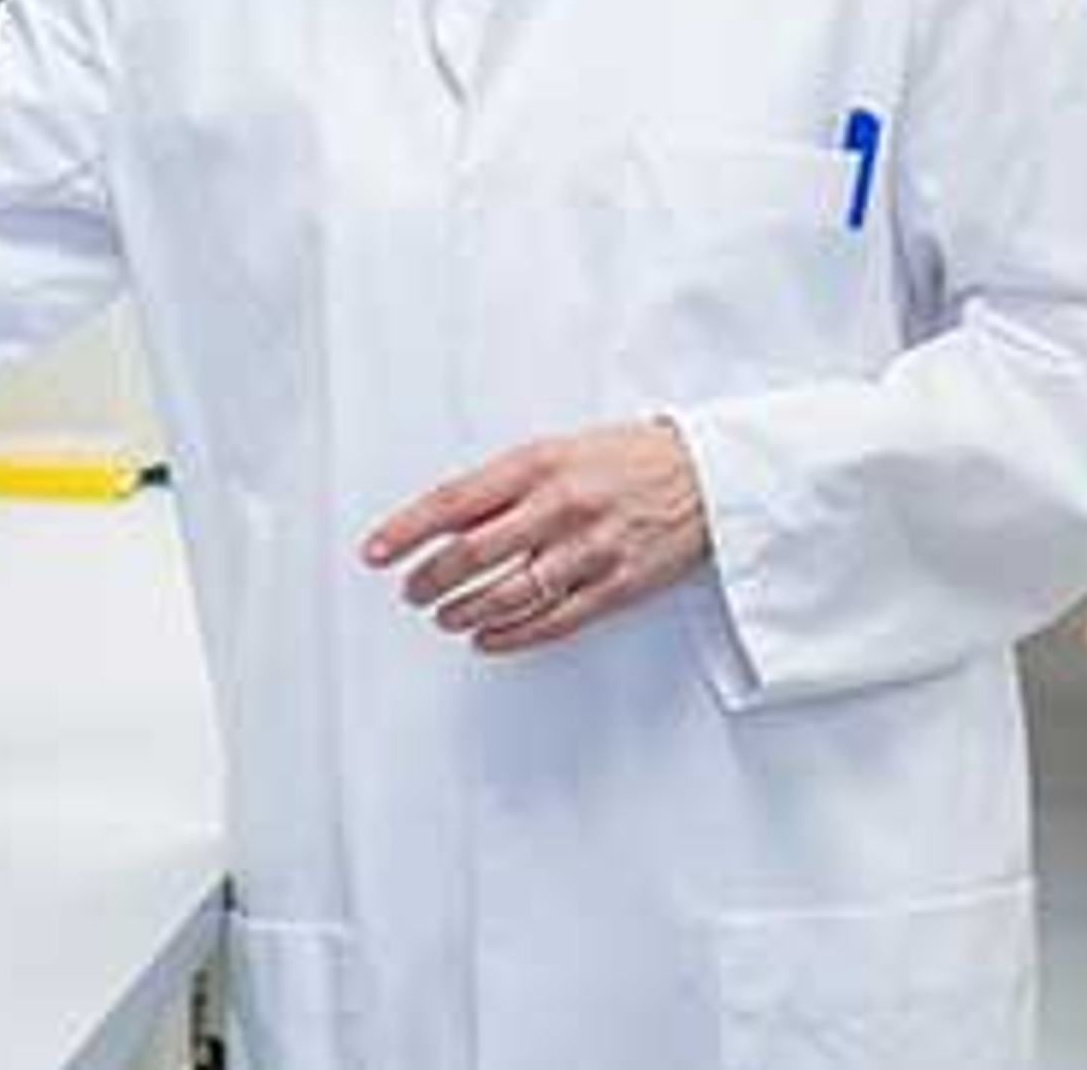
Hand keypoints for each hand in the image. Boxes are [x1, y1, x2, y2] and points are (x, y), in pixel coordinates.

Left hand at [360, 420, 710, 656]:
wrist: (710, 475)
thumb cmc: (628, 458)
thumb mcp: (560, 448)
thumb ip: (507, 481)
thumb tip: (448, 516)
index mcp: (539, 463)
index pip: (454, 501)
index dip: (407, 530)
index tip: (376, 551)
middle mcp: (561, 505)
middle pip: (473, 553)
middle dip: (430, 579)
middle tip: (410, 591)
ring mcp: (590, 549)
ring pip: (509, 594)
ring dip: (466, 612)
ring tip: (444, 617)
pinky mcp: (618, 586)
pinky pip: (555, 620)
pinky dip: (513, 635)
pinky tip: (487, 639)